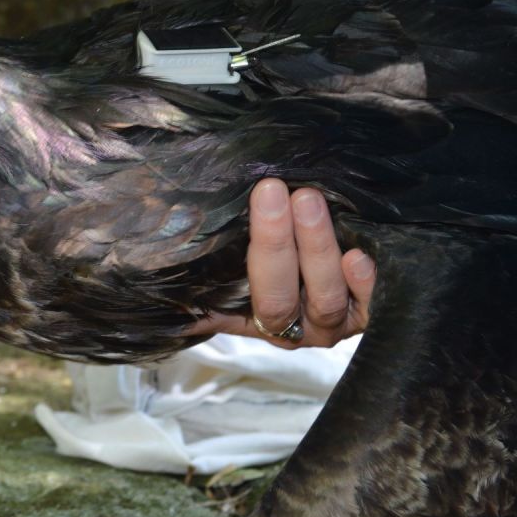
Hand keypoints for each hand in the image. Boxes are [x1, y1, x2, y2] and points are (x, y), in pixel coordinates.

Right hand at [189, 179, 374, 347]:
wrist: (340, 258)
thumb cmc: (274, 253)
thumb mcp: (231, 266)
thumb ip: (201, 273)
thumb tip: (144, 272)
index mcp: (256, 319)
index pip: (243, 302)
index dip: (247, 262)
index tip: (245, 211)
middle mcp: (296, 326)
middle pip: (280, 298)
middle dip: (276, 244)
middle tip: (273, 190)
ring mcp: (335, 320)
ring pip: (323, 298)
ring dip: (316, 249)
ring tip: (309, 200)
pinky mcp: (372, 311)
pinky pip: (372, 306)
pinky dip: (366, 284)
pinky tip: (360, 255)